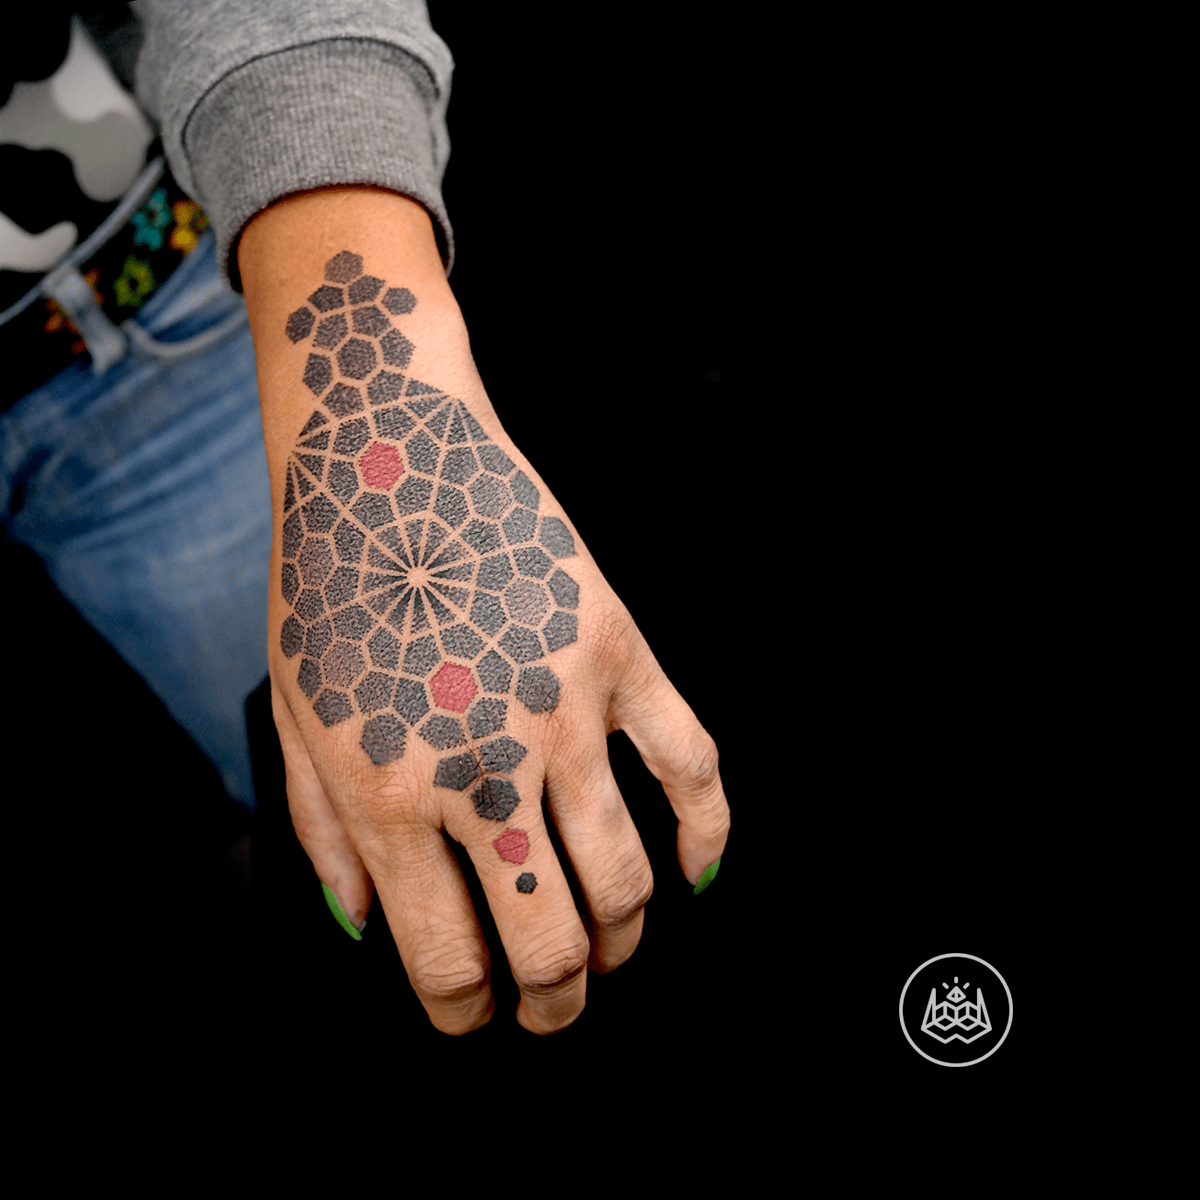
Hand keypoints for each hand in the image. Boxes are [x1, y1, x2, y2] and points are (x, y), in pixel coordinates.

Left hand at [241, 188, 729, 1033]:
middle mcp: (481, 770)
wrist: (388, 459)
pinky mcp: (620, 653)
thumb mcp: (293, 720)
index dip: (466, 1013)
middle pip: (548, 941)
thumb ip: (325, 841)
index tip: (474, 1016)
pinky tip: (697, 874)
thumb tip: (365, 939)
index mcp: (386, 797)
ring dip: (622, 940)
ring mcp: (564, 711)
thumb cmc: (328, 591)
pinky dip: (709, 834)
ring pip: (625, 877)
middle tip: (551, 1011)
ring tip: (608, 950)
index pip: (447, 962)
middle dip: (554, 1003)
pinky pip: (693, 766)